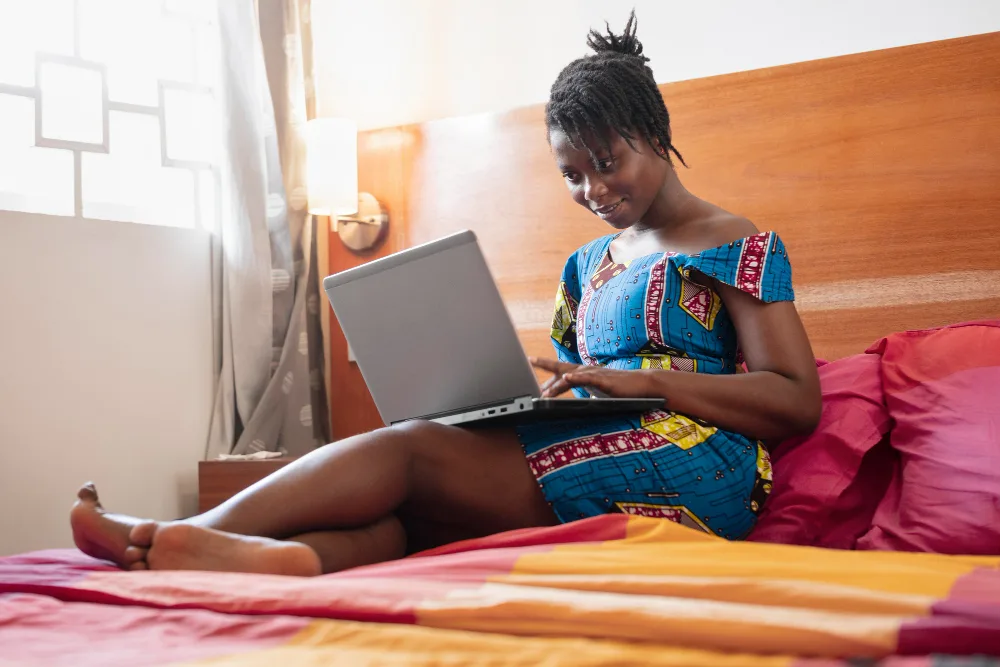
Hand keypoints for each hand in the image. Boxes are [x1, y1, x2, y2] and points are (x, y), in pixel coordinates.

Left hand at [530, 357, 666, 399]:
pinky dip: (576, 377)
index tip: (530, 364)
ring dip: (557, 383)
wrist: (642, 385)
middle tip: (529, 368)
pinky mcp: (604, 380)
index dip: (546, 367)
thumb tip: (576, 396)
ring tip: (543, 392)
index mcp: (585, 372)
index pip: (561, 369)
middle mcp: (587, 370)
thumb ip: (586, 391)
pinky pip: (588, 378)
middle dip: (544, 367)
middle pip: (561, 367)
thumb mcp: (598, 390)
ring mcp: (595, 374)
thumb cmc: (621, 388)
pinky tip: (567, 377)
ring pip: (571, 375)